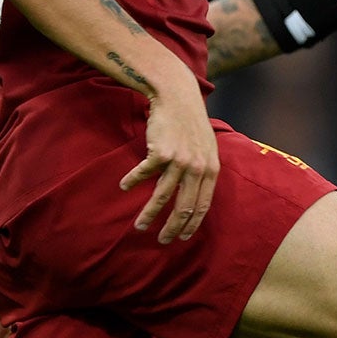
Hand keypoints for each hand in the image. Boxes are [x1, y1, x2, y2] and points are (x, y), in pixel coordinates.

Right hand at [120, 73, 218, 243]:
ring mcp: (180, 161)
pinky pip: (144, 174)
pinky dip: (132, 182)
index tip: (182, 237)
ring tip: (139, 226)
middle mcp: (198, 168)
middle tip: (161, 240)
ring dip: (148, 214)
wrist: (177, 97)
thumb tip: (195, 196)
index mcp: (211, 170)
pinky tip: (124, 187)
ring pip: (161, 197)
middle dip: (171, 228)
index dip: (192, 225)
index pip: (202, 206)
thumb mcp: (206, 148)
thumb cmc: (190, 124)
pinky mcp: (161, 152)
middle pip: (184, 208)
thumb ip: (204, 171)